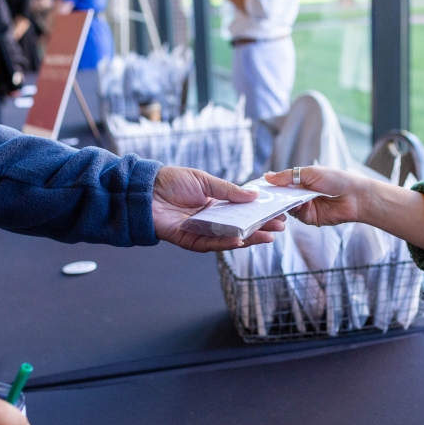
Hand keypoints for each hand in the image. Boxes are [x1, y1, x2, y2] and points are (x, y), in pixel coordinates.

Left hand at [152, 166, 284, 252]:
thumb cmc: (170, 181)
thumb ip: (229, 191)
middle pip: (239, 227)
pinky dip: (224, 244)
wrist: (143, 189)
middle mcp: (209, 219)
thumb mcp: (204, 180)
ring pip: (227, 238)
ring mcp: (199, 231)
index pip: (242, 212)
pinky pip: (209, 244)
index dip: (259, 213)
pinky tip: (239, 241)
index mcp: (214, 204)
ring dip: (248, 238)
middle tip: (280, 228)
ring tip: (267, 236)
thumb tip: (255, 195)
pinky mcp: (187, 240)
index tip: (278, 213)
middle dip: (260, 228)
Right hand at [264, 167, 367, 226]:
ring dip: (286, 204)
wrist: (355, 196)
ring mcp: (306, 207)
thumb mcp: (310, 173)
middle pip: (282, 198)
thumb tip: (267, 176)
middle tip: (264, 197)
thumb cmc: (336, 179)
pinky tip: (301, 205)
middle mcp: (301, 195)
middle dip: (275, 198)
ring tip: (285, 200)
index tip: (258, 188)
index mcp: (301, 181)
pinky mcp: (311, 218)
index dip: (271, 186)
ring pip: (288, 208)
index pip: (281, 184)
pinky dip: (297, 211)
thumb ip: (288, 176)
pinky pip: (298, 216)